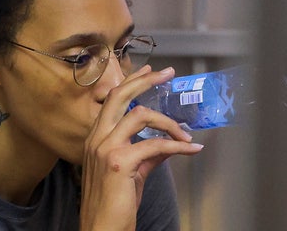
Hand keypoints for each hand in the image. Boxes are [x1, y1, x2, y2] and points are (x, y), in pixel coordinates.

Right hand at [79, 65, 203, 230]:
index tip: (149, 71)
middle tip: (167, 74)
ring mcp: (105, 148)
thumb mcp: (131, 174)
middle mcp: (97, 139)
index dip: (132, 83)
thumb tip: (168, 145)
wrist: (101, 229)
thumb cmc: (113, 205)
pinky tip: (190, 150)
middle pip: (121, 96)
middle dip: (146, 81)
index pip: (113, 100)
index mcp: (96, 139)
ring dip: (169, 122)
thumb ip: (147, 156)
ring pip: (140, 115)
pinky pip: (154, 145)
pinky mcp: (119, 162)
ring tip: (185, 133)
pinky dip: (176, 146)